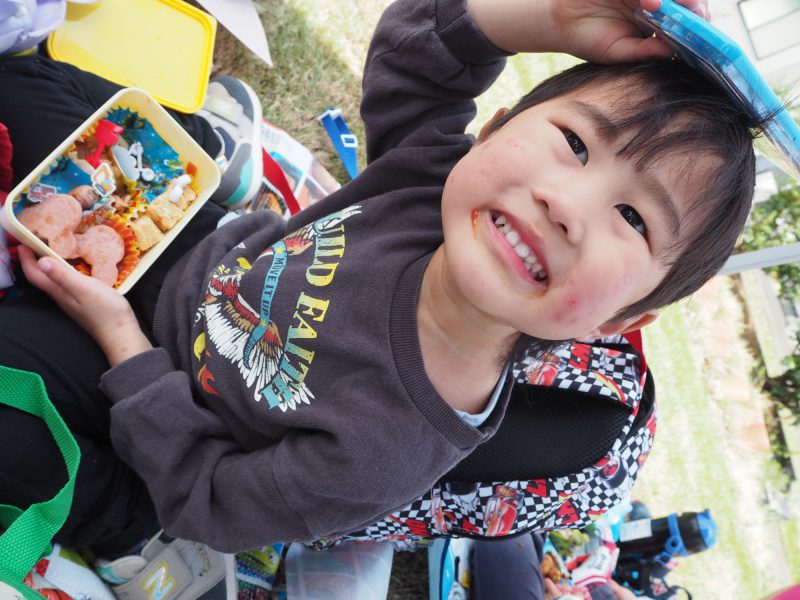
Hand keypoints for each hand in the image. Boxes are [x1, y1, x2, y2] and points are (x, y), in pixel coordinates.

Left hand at [19, 245, 151, 365]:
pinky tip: (73, 267)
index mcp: (59, 292)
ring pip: (52, 281)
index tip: (23, 242)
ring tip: (52, 250)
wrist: (120, 333)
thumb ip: (63, 276)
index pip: (35, 275)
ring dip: (48, 265)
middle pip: (41, 278)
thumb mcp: (85, 289)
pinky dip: (62, 272)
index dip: (26, 259)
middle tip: (36, 242)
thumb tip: (41, 261)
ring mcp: (71, 300)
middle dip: (33, 260)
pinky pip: (65, 284)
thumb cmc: (106, 310)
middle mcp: (61, 296)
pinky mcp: (81, 302)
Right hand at [469, 0, 709, 62]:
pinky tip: (647, 0)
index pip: (685, 17)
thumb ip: (642, 52)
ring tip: (656, 4)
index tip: (700, 25)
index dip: (696, 18)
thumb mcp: (616, 52)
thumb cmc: (588, 39)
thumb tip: (670, 52)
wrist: (558, 21)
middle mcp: (655, 1)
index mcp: (657, 21)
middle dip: (691, 2)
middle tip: (692, 9)